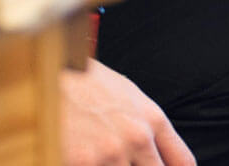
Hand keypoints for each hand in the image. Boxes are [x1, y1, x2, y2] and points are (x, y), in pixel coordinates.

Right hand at [61, 58, 193, 165]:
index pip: (182, 162)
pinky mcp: (84, 163)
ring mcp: (111, 153)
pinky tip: (81, 157)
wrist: (46, 72)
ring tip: (98, 153)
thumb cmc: (84, 83)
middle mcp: (137, 138)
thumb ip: (149, 127)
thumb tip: (157, 153)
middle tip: (122, 159)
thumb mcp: (128, 96)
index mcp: (152, 120)